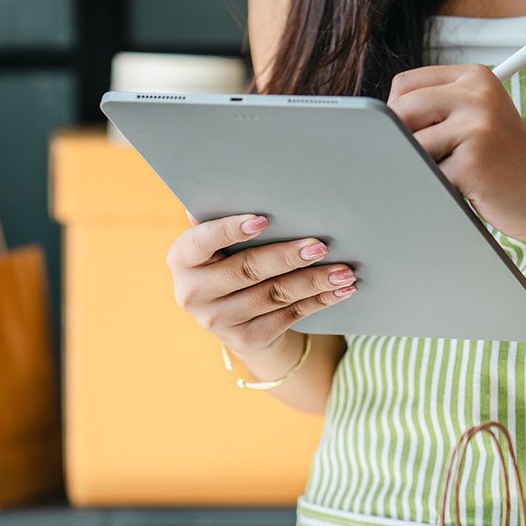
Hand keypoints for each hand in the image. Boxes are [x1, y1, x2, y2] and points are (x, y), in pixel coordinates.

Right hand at [167, 212, 356, 358]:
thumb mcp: (219, 245)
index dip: (230, 230)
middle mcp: (193, 293)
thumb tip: (243, 186)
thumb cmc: (230, 262)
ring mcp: (219, 321)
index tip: (262, 219)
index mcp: (182, 259)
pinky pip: (290, 316)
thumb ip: (226, 222)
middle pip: (247, 270)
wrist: (235, 319)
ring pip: (274, 295)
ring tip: (344, 270)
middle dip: (287, 257)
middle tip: (320, 246)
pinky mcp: (247, 339)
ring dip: (314, 281)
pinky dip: (319, 300)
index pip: (202, 241)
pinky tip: (341, 289)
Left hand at [387, 64, 525, 244]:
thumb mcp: (476, 122)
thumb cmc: (504, 166)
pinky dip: (437, 189)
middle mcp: (477, 93)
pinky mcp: (472, 161)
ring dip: (422, 168)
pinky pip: (426, 176)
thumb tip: (376, 122)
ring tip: (454, 175)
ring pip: (410, 146)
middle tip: (432, 162)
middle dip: (403, 142)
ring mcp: (476, 126)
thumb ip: (436, 110)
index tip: (416, 138)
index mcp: (476, 77)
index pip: (405, 85)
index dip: (398, 116)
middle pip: (400, 110)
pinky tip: (466, 190)